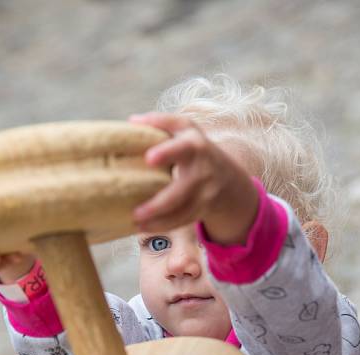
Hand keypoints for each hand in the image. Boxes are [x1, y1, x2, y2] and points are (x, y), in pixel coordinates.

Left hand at [129, 113, 258, 245]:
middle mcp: (202, 170)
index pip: (181, 148)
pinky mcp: (203, 208)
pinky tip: (144, 227)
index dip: (166, 153)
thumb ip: (161, 122)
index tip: (148, 159)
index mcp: (194, 145)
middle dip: (159, 204)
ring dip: (158, 220)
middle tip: (136, 213)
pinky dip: (163, 226)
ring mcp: (205, 192)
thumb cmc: (194, 147)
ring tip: (136, 223)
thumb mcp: (185, 129)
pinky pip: (182, 220)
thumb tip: (132, 121)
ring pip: (181, 211)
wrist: (227, 175)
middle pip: (180, 191)